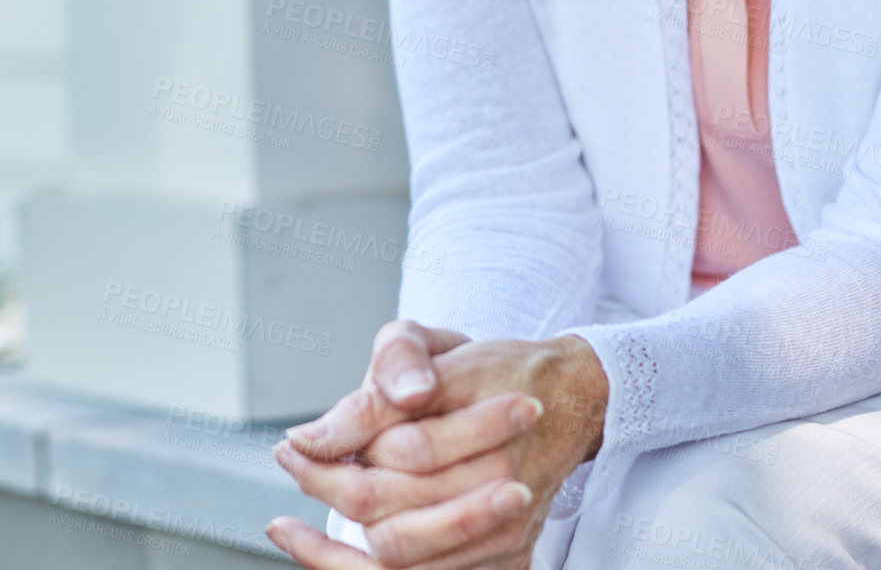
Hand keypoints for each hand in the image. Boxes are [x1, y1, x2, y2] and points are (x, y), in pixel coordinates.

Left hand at [267, 320, 608, 568]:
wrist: (570, 399)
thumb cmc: (502, 368)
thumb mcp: (442, 349)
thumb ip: (388, 382)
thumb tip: (317, 432)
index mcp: (495, 429)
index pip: (400, 456)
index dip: (336, 455)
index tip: (292, 443)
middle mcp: (505, 492)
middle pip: (395, 523)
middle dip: (331, 499)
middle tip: (293, 468)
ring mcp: (505, 534)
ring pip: (404, 564)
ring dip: (336, 552)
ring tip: (292, 526)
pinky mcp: (504, 558)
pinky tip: (329, 550)